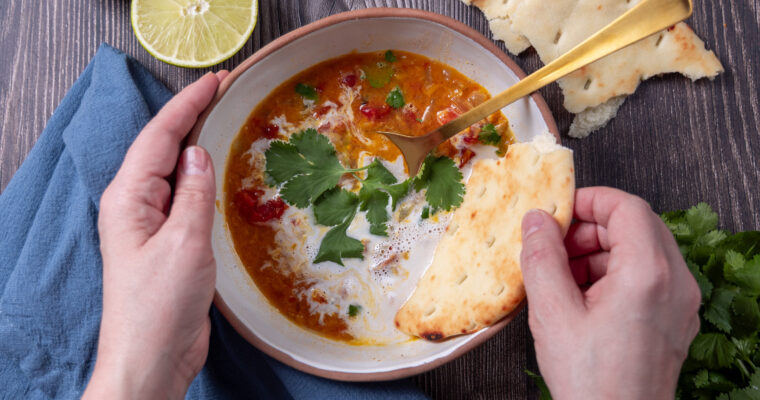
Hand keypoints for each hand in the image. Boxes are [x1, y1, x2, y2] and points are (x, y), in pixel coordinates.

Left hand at [83, 71, 226, 399]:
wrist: (152, 357)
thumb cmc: (161, 304)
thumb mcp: (185, 242)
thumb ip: (193, 193)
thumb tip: (198, 152)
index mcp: (129, 198)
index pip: (160, 137)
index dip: (187, 105)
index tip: (216, 81)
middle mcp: (135, 205)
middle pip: (163, 148)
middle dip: (191, 117)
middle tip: (225, 92)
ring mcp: (149, 225)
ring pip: (173, 173)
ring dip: (197, 146)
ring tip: (225, 122)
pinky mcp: (166, 243)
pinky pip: (183, 199)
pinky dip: (202, 180)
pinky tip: (218, 175)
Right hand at [520, 187, 700, 399]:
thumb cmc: (591, 380)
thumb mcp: (552, 311)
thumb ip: (541, 256)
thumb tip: (536, 220)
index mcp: (648, 274)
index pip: (627, 207)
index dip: (590, 200)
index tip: (559, 210)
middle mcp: (675, 283)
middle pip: (637, 226)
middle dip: (591, 228)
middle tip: (555, 244)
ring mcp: (680, 304)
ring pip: (642, 251)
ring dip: (601, 251)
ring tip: (563, 274)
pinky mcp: (675, 321)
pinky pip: (648, 278)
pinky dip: (615, 273)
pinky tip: (582, 296)